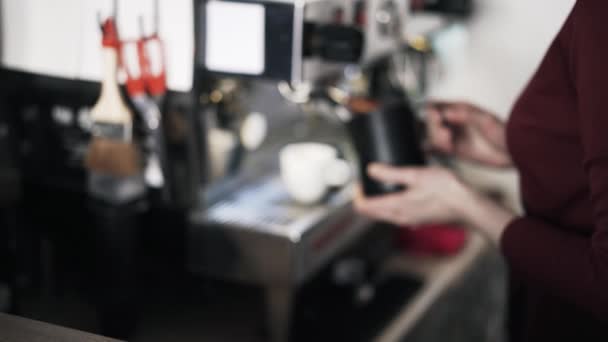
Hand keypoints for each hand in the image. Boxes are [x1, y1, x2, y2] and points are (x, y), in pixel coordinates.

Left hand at [354, 163, 515, 243]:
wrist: (469, 206)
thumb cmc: (447, 191)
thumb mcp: (416, 175)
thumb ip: (391, 173)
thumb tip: (371, 170)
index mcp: (396, 207)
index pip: (364, 207)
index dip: (357, 195)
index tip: (356, 182)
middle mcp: (400, 218)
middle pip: (372, 212)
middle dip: (365, 198)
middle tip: (364, 183)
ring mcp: (410, 221)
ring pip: (385, 214)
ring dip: (378, 202)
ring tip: (380, 186)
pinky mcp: (420, 220)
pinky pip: (398, 214)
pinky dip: (391, 205)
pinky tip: (400, 194)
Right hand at [426, 102, 510, 167]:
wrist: (513, 152)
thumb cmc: (504, 133)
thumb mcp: (485, 120)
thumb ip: (465, 115)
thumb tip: (446, 113)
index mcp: (460, 108)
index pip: (435, 105)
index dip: (431, 112)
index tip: (437, 120)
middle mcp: (454, 121)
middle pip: (430, 122)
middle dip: (434, 129)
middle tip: (446, 135)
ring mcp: (454, 135)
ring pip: (432, 135)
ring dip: (436, 140)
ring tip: (449, 144)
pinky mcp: (455, 149)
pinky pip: (437, 148)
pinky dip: (434, 149)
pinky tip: (441, 150)